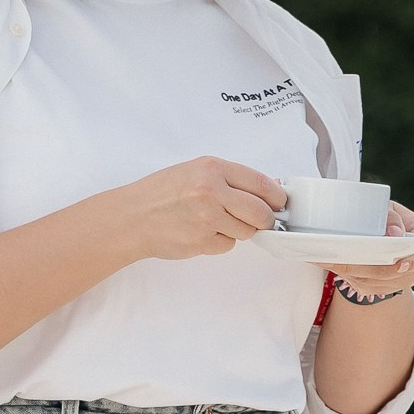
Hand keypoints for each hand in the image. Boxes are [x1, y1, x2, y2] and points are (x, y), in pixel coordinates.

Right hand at [111, 158, 286, 262]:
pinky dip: (220, 241)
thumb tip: (266, 191)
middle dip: (265, 220)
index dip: (277, 196)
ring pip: (246, 231)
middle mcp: (211, 191)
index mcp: (212, 168)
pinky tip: (201, 232)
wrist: (133, 216)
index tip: (280, 203)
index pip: (261, 183)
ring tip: (215, 222)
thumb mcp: (196, 171)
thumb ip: (228, 179)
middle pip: (260, 212)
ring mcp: (206, 218)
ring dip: (238, 230)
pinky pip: (227, 245)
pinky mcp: (201, 241)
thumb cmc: (162, 193)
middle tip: (261, 220)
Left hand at [324, 202, 413, 298]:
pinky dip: (343, 274)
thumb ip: (392, 216)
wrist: (386, 236)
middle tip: (334, 257)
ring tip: (322, 258)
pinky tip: (326, 263)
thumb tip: (394, 233)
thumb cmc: (388, 218)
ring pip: (371, 281)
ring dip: (346, 271)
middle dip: (359, 266)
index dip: (411, 261)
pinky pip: (361, 285)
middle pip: (388, 273)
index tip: (399, 264)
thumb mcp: (392, 209)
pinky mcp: (381, 289)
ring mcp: (399, 281)